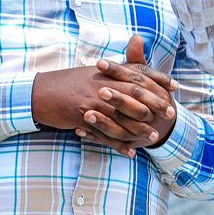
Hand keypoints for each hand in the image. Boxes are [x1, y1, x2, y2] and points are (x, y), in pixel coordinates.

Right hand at [32, 41, 176, 156]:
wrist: (39, 92)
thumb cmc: (68, 83)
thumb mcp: (93, 73)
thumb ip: (116, 69)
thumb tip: (135, 62)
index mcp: (106, 73)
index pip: (138, 73)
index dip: (158, 79)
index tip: (174, 86)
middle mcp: (101, 86)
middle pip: (135, 95)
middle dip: (154, 105)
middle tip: (170, 114)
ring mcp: (92, 103)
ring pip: (121, 117)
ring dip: (139, 129)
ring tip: (153, 137)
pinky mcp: (82, 118)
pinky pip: (103, 134)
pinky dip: (117, 144)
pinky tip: (129, 152)